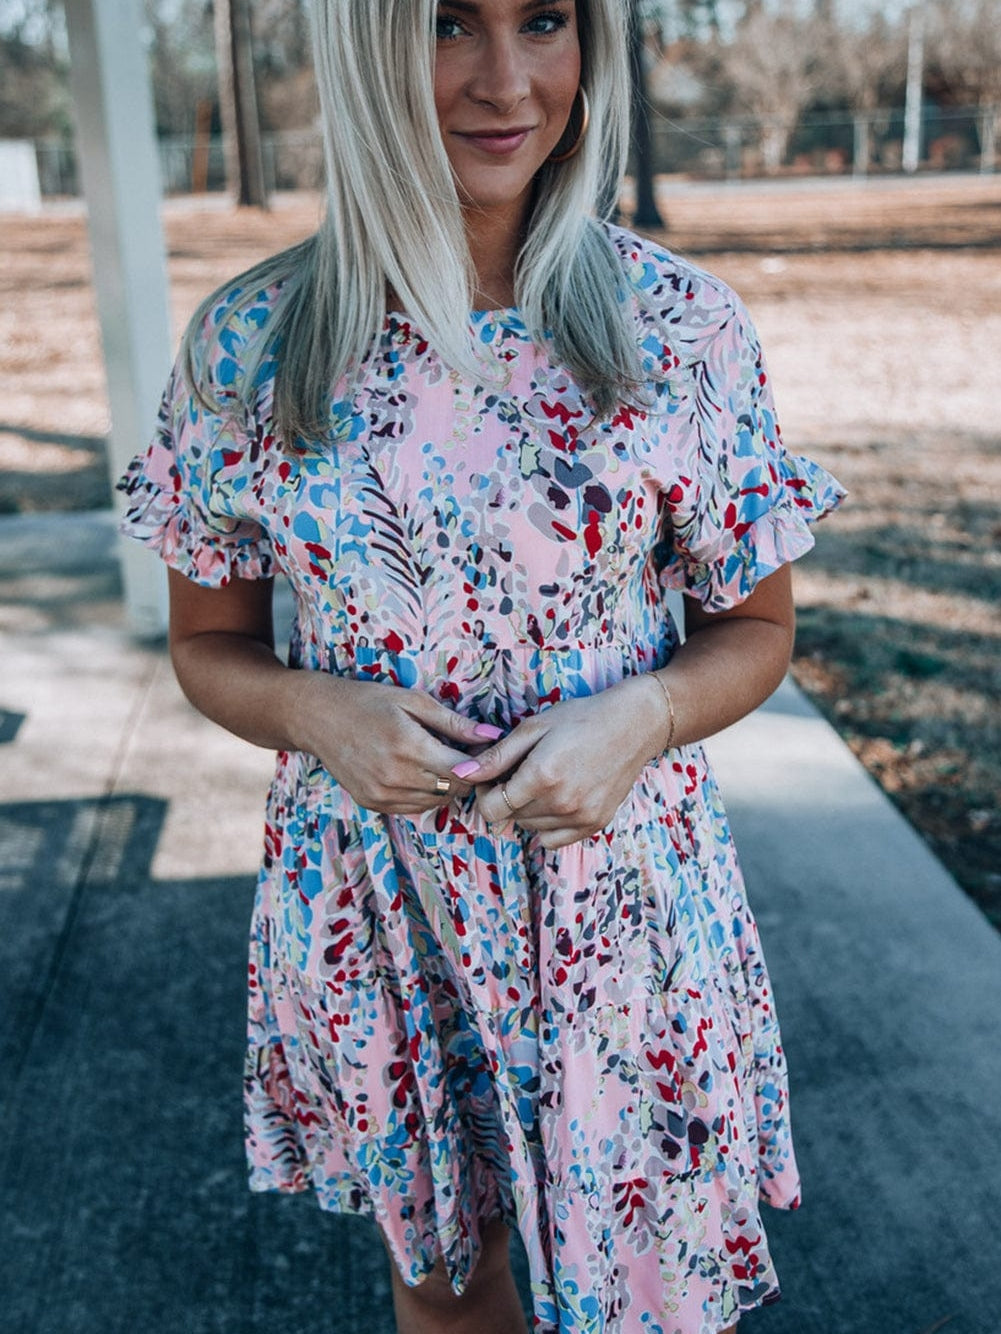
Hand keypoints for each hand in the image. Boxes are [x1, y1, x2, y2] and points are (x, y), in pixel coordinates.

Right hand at [293, 674, 502, 814]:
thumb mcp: (413, 701)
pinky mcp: (373, 804)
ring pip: (436, 802)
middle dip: (466, 774)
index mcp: (408, 746)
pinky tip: (420, 773)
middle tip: (464, 755)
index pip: (462, 771)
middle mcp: (395, 776)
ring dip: (447, 786)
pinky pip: (414, 808)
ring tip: (441, 761)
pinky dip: (426, 794)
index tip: (482, 750)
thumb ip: (454, 723)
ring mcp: (382, 795)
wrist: (318, 718)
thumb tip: (492, 736)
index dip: (480, 763)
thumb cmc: (368, 702)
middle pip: (452, 789)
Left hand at [452, 677, 663, 848]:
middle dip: (506, 798)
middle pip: (510, 819)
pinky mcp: (594, 824)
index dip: (484, 793)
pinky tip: (556, 799)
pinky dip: (547, 825)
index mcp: (541, 776)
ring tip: (542, 780)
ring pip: (530, 828)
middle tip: (520, 772)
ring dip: (527, 810)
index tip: (493, 777)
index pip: (490, 809)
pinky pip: (554, 840)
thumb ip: (496, 756)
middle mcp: (560, 803)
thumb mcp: (533, 728)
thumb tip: (461, 774)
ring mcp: (580, 817)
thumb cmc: (580, 718)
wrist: (633, 725)